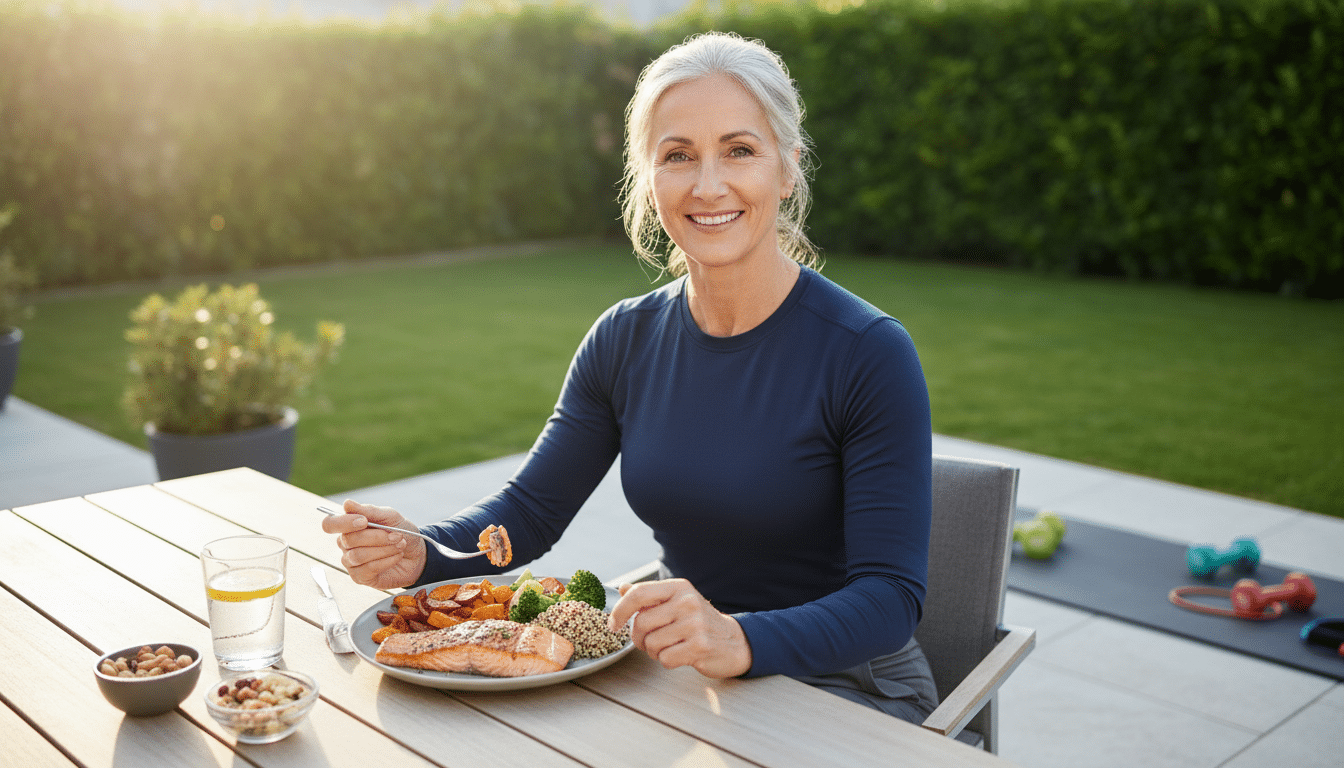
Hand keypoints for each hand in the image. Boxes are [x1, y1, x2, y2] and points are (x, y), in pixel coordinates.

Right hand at [320, 499, 425, 589]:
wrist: (418, 554)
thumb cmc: (402, 533)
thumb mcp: (390, 517)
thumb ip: (369, 511)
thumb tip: (347, 503)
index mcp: (349, 526)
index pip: (330, 524)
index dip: (344, 522)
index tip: (364, 521)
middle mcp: (346, 544)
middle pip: (348, 540)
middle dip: (377, 537)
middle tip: (397, 535)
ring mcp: (351, 562)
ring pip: (357, 555)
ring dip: (383, 549)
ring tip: (400, 545)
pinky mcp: (360, 577)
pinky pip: (367, 569)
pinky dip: (386, 561)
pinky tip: (397, 556)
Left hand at [608, 578, 751, 678]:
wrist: (733, 641)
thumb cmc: (699, 623)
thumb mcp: (677, 602)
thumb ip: (649, 597)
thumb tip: (622, 588)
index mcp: (679, 588)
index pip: (639, 593)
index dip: (620, 610)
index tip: (613, 624)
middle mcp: (687, 602)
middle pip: (641, 623)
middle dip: (639, 638)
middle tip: (650, 641)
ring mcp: (695, 624)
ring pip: (652, 643)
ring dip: (654, 651)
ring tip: (669, 647)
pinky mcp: (700, 646)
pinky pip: (665, 658)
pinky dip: (667, 661)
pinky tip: (680, 655)